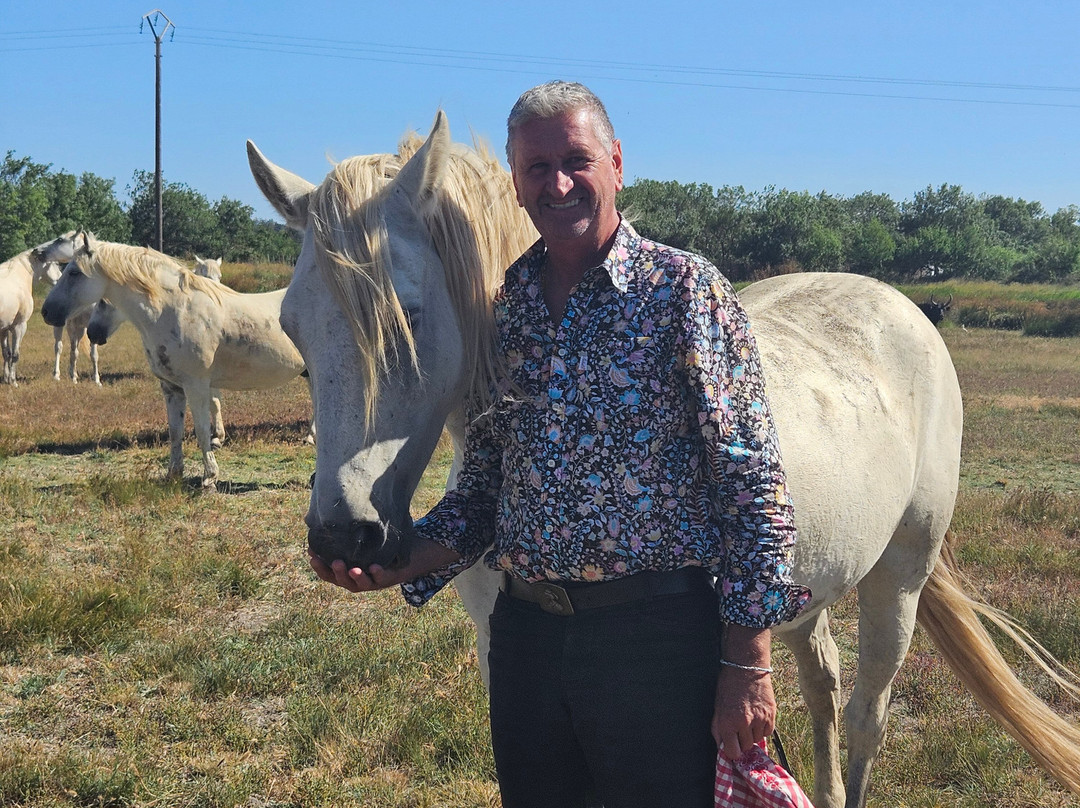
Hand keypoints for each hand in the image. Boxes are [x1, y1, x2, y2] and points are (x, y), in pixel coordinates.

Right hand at [308, 538, 460, 593]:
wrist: (415, 550)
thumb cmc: (385, 542)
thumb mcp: (365, 534)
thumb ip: (348, 527)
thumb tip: (327, 509)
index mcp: (351, 570)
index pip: (330, 572)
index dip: (320, 566)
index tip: (311, 554)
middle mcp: (361, 579)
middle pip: (342, 582)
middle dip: (334, 573)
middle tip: (332, 561)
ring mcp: (376, 581)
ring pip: (360, 585)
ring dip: (354, 577)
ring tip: (351, 567)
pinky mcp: (392, 578)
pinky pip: (383, 579)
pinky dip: (377, 575)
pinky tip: (373, 567)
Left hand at [712, 624, 774, 758]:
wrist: (746, 668)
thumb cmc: (728, 686)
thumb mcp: (718, 707)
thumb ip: (718, 728)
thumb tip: (721, 746)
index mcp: (727, 722)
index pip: (733, 752)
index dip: (733, 751)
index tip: (733, 746)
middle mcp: (744, 723)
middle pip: (746, 747)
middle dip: (742, 740)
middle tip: (740, 728)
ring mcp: (759, 719)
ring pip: (757, 739)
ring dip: (753, 733)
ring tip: (749, 719)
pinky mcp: (771, 714)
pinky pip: (768, 732)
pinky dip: (763, 728)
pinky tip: (758, 717)